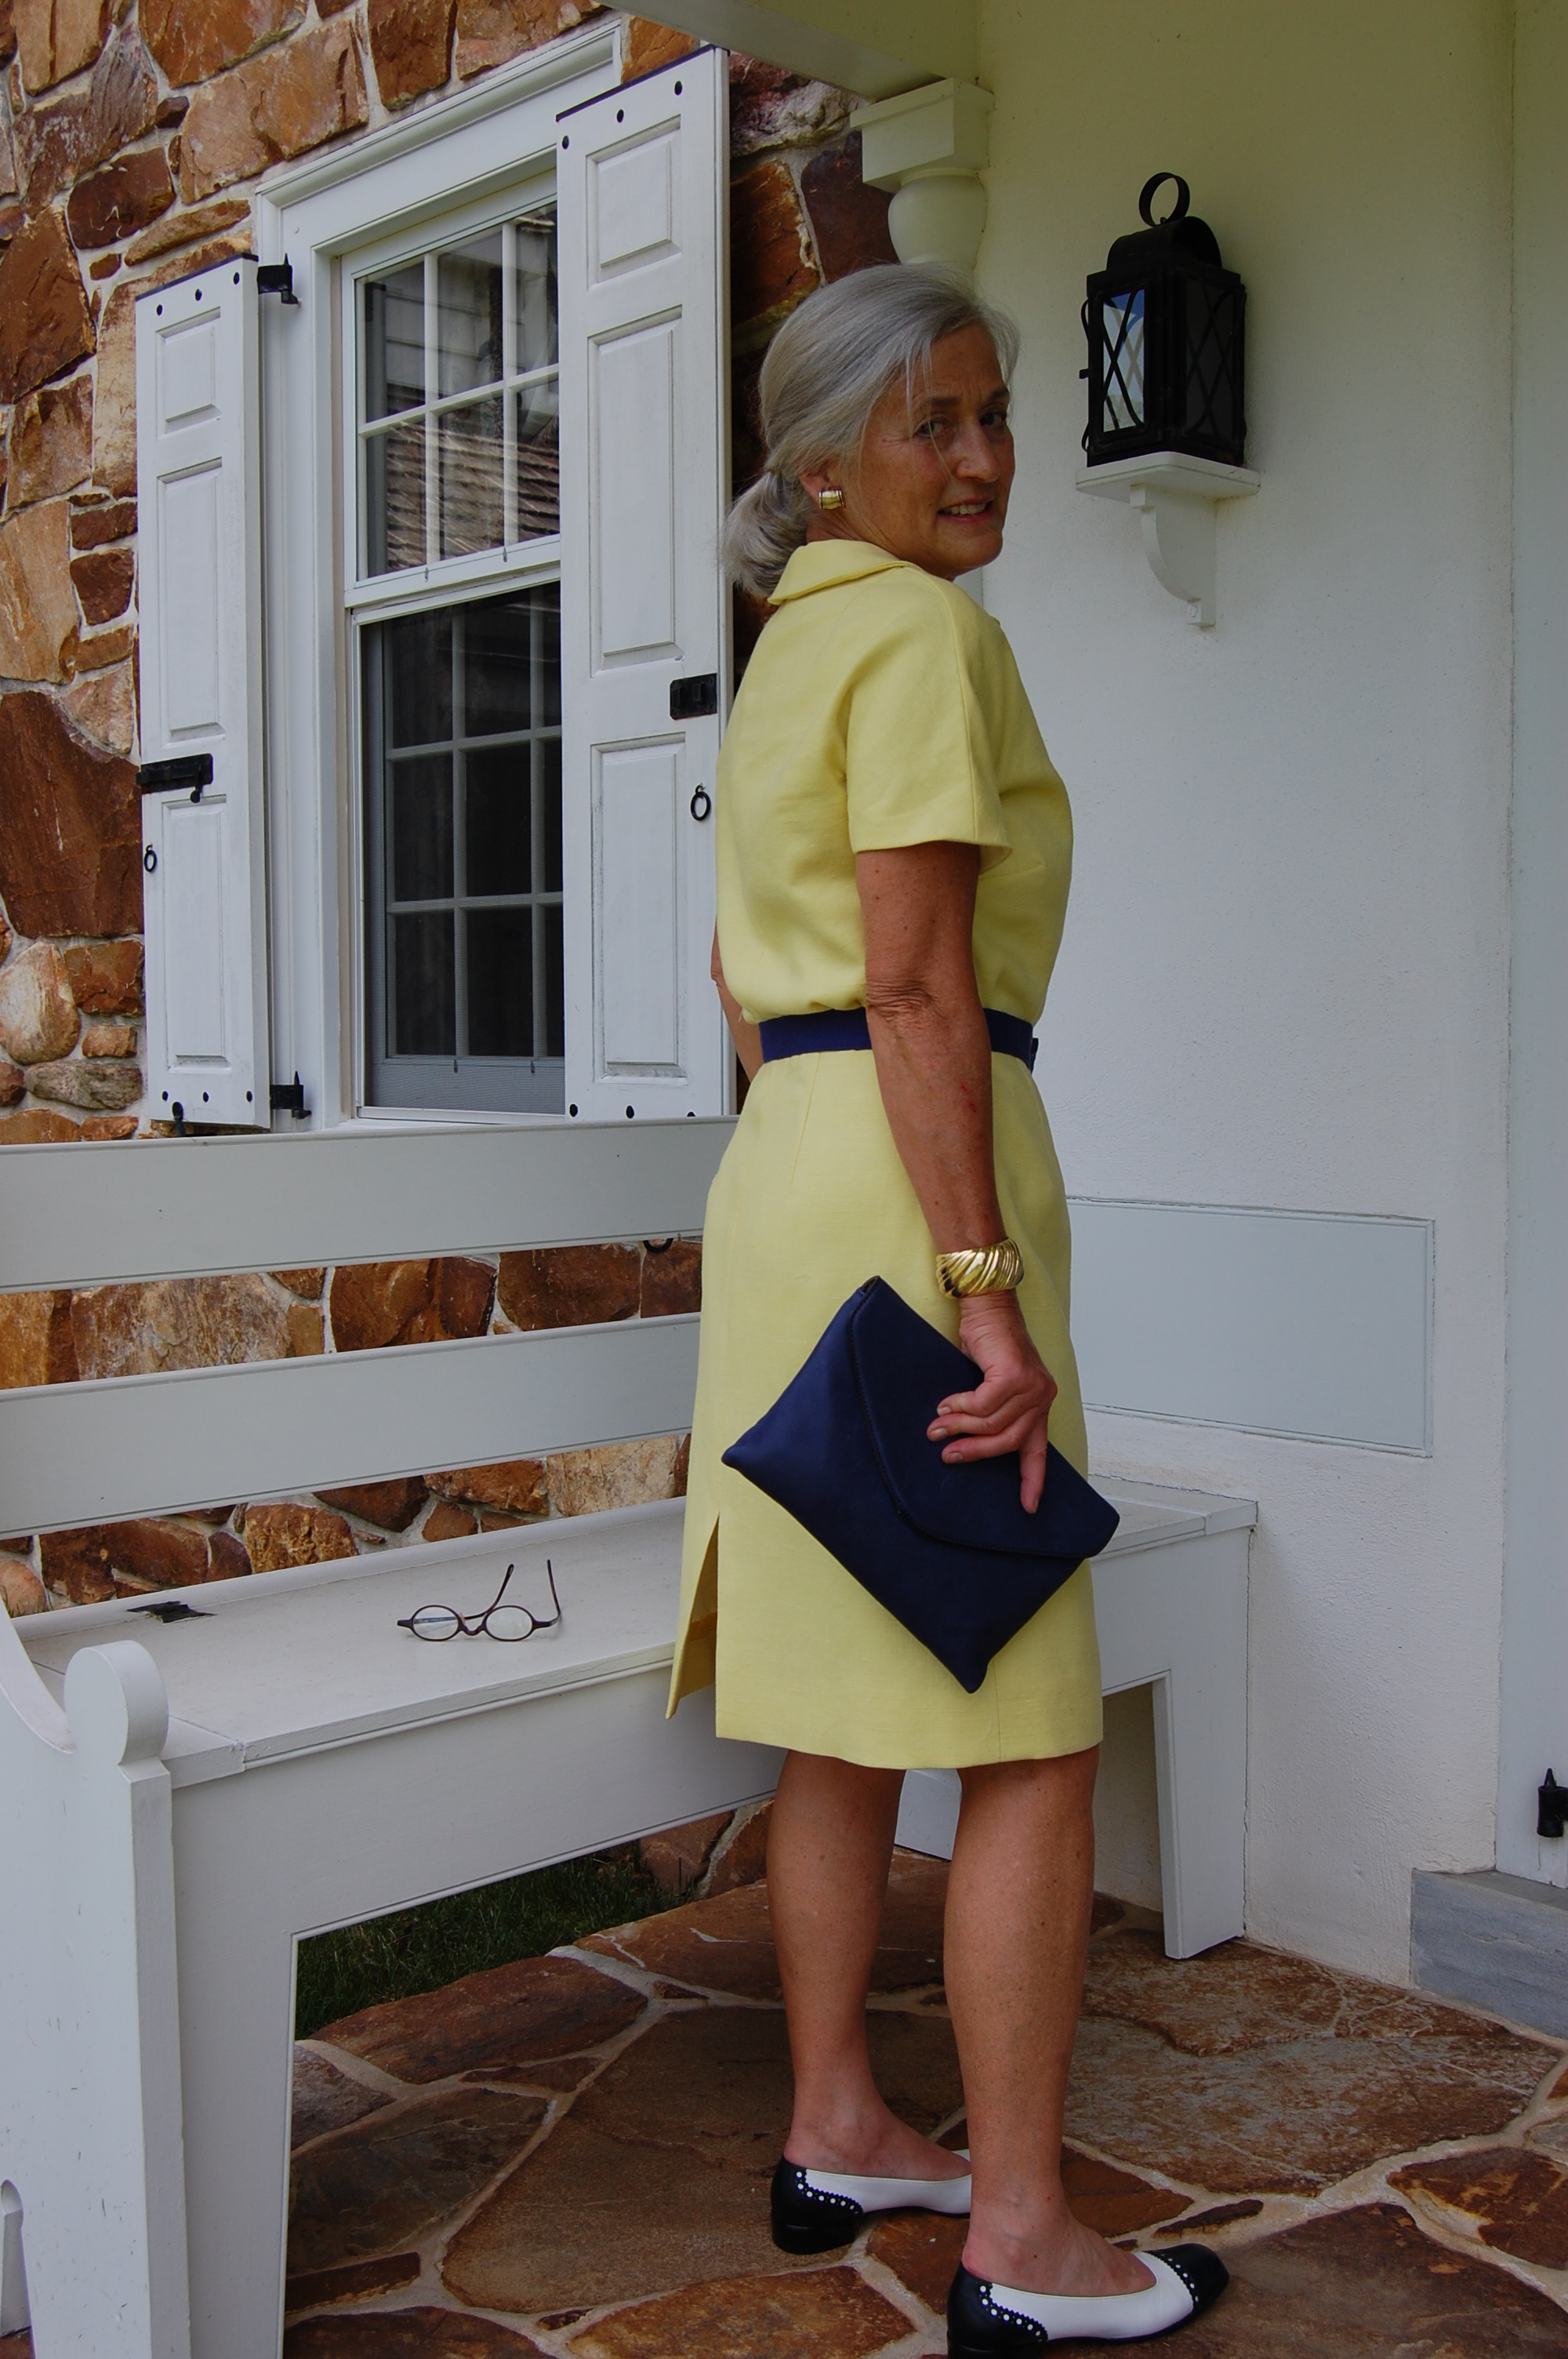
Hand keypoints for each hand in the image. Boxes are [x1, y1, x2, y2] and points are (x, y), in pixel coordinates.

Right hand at [927, 1292, 1056, 1513]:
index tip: (1029, 1506)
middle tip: (948, 1455)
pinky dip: (960, 1407)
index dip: (1033, 1480)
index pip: (1037, 1449)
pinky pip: (982, 1405)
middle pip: (1008, 1440)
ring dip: (960, 1428)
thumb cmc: (987, 1343)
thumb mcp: (992, 1384)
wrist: (987, 1306)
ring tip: (938, 1429)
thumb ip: (991, 1411)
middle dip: (975, 1451)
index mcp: (1039, 1404)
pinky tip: (945, 1405)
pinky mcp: (1014, 1375)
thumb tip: (965, 1442)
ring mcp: (1031, 1386)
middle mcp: (1041, 1396)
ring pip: (991, 1423)